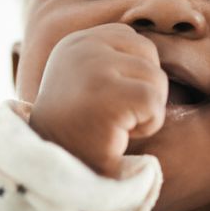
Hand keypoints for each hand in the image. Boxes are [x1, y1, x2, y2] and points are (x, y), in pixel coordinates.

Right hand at [28, 23, 165, 177]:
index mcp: (76, 42)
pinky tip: (120, 134)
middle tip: (113, 116)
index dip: (133, 75)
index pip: (133, 40)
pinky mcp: (107, 94)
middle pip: (149, 55)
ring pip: (156, 79)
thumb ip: (112, 59)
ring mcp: (93, 68)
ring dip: (146, 110)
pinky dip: (148, 125)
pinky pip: (155, 103)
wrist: (51, 170)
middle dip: (143, 89)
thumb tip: (158, 45)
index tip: (105, 101)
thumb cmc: (76, 132)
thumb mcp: (85, 81)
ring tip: (114, 125)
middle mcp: (82, 47)